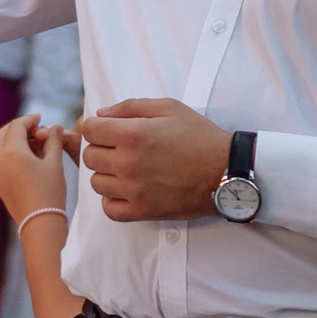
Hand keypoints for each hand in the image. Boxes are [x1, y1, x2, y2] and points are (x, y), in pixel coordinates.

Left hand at [0, 113, 69, 218]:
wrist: (40, 224)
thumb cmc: (50, 192)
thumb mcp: (55, 163)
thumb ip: (53, 141)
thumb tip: (55, 127)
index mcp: (12, 152)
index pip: (17, 126)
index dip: (29, 119)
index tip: (40, 118)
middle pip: (3, 133)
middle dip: (18, 127)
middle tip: (36, 129)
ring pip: (0, 147)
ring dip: (14, 140)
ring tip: (35, 144)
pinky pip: (1, 161)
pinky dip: (11, 153)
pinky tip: (29, 159)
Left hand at [76, 98, 234, 221]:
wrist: (226, 170)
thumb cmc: (199, 136)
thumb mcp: (168, 107)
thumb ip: (129, 107)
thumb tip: (100, 114)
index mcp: (131, 133)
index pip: (90, 130)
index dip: (98, 127)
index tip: (111, 131)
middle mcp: (128, 162)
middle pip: (90, 156)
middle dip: (102, 149)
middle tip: (123, 150)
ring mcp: (134, 190)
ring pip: (96, 183)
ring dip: (107, 175)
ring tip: (128, 170)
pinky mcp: (143, 211)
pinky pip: (109, 209)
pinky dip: (113, 201)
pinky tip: (127, 191)